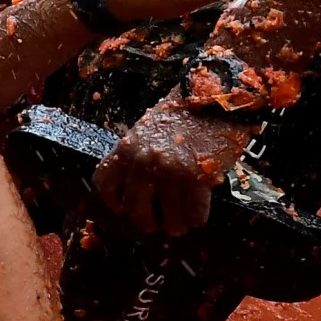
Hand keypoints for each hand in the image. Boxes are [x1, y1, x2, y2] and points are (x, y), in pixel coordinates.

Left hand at [95, 101, 253, 234]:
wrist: (214, 96)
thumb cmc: (183, 112)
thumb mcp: (148, 130)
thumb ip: (138, 156)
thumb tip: (140, 190)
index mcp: (126, 148)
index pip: (105, 184)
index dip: (114, 201)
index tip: (124, 208)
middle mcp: (143, 163)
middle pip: (135, 210)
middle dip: (147, 221)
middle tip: (157, 223)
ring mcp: (170, 173)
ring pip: (169, 218)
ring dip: (176, 225)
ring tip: (181, 223)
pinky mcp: (198, 179)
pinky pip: (194, 213)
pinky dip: (197, 218)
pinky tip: (198, 214)